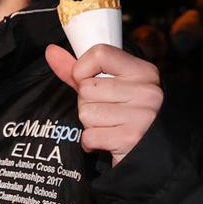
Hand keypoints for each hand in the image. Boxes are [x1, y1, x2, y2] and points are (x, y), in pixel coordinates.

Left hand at [45, 43, 162, 166]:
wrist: (151, 152)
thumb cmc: (125, 116)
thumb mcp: (108, 88)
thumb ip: (80, 71)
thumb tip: (51, 51)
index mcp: (143, 72)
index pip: (100, 53)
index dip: (83, 69)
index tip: (87, 81)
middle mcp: (146, 91)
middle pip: (87, 88)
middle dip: (88, 104)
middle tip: (108, 113)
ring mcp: (141, 115)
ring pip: (85, 113)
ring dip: (91, 124)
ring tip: (110, 127)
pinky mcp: (131, 139)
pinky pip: (89, 136)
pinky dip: (92, 143)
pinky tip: (109, 141)